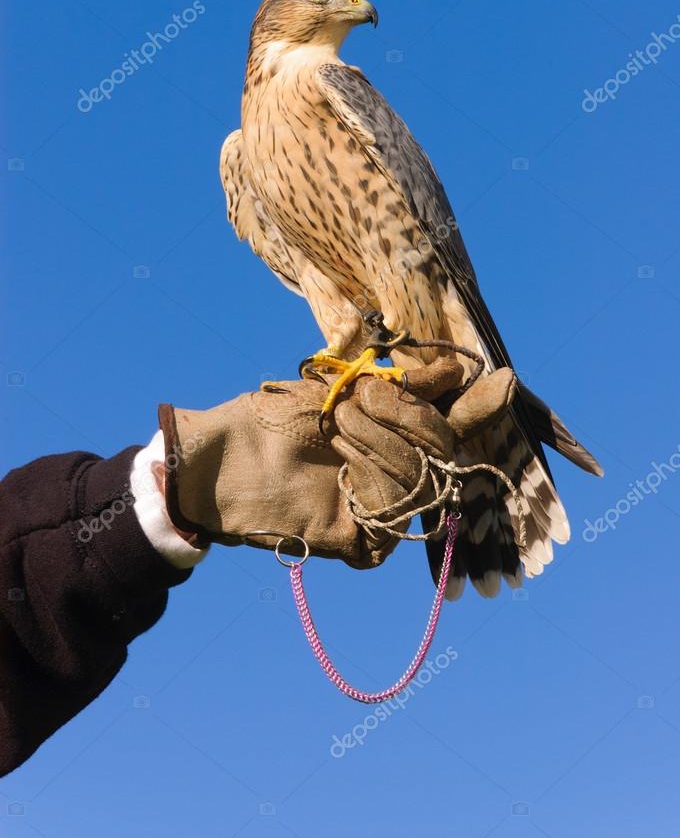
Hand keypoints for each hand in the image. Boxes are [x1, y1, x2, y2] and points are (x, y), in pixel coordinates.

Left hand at [157, 357, 515, 568]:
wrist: (226, 456)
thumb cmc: (277, 416)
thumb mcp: (345, 389)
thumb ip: (404, 385)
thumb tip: (459, 368)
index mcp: (393, 433)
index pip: (450, 424)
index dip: (477, 406)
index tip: (504, 380)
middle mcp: (396, 472)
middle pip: (445, 449)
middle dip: (408, 416)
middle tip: (360, 398)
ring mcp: (383, 507)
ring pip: (424, 479)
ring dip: (382, 443)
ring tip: (339, 426)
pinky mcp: (366, 542)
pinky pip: (398, 514)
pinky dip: (375, 482)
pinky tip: (344, 468)